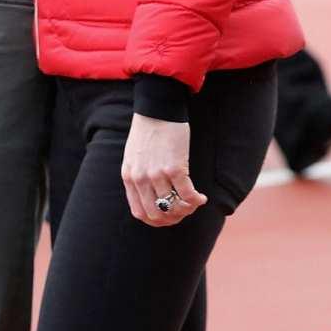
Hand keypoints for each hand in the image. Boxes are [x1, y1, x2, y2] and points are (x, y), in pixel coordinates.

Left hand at [121, 112, 206, 227]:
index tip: (169, 217)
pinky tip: (201, 197)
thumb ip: (138, 177)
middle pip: (157, 214)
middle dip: (173, 219)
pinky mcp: (174, 168)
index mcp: (129, 176)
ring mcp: (157, 174)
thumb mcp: (134, 157)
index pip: (140, 212)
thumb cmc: (148, 131)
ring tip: (194, 202)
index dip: (156, 220)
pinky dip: (196, 201)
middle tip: (184, 211)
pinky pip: (187, 196)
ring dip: (187, 209)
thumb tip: (153, 199)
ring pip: (174, 207)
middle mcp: (141, 178)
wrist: (157, 110)